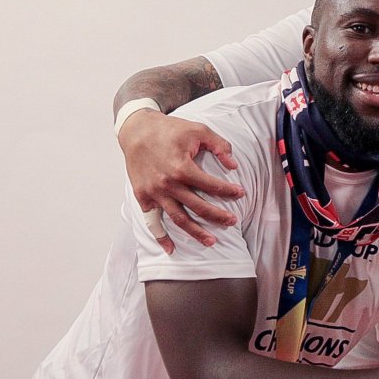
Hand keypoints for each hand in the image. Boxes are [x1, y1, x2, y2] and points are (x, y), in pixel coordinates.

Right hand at [118, 109, 243, 252]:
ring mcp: (154, 193)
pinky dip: (160, 236)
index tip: (241, 193)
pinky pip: (152, 221)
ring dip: (195, 232)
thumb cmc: (170, 130)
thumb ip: (219, 146)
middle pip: (198, 206)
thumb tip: (234, 165)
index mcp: (182, 168)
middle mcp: (168, 184)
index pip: (212, 186)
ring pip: (178, 218)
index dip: (229, 191)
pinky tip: (171, 248)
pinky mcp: (143, 197)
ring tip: (212, 241)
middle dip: (218, 216)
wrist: (136, 130)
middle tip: (233, 221)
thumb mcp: (199, 130)